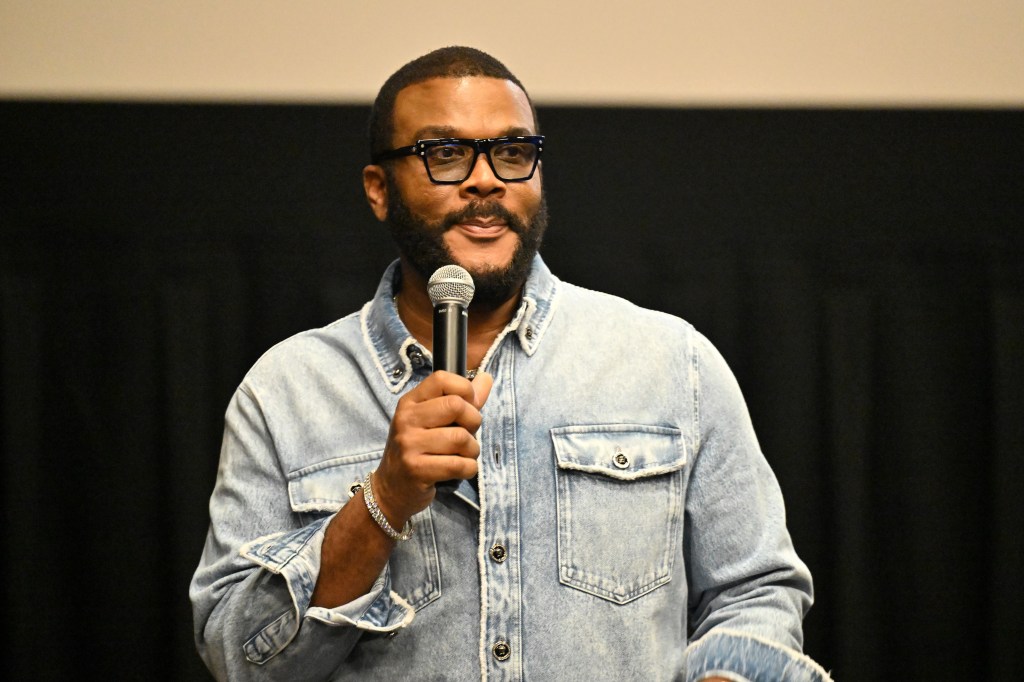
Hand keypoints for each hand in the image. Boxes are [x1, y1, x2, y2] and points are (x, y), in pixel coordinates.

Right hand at [372, 370, 492, 526]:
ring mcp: (409, 444)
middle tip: (466, 435)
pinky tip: (459, 470)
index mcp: (410, 402)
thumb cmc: (418, 450)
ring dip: (472, 450)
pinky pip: (459, 464)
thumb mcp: (432, 420)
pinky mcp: (416, 470)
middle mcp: (406, 419)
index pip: (442, 378)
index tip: (468, 406)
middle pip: (456, 405)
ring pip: (462, 438)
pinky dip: (469, 469)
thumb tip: (487, 377)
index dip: (465, 389)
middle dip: (473, 422)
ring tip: (462, 456)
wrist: (391, 488)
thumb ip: (462, 399)